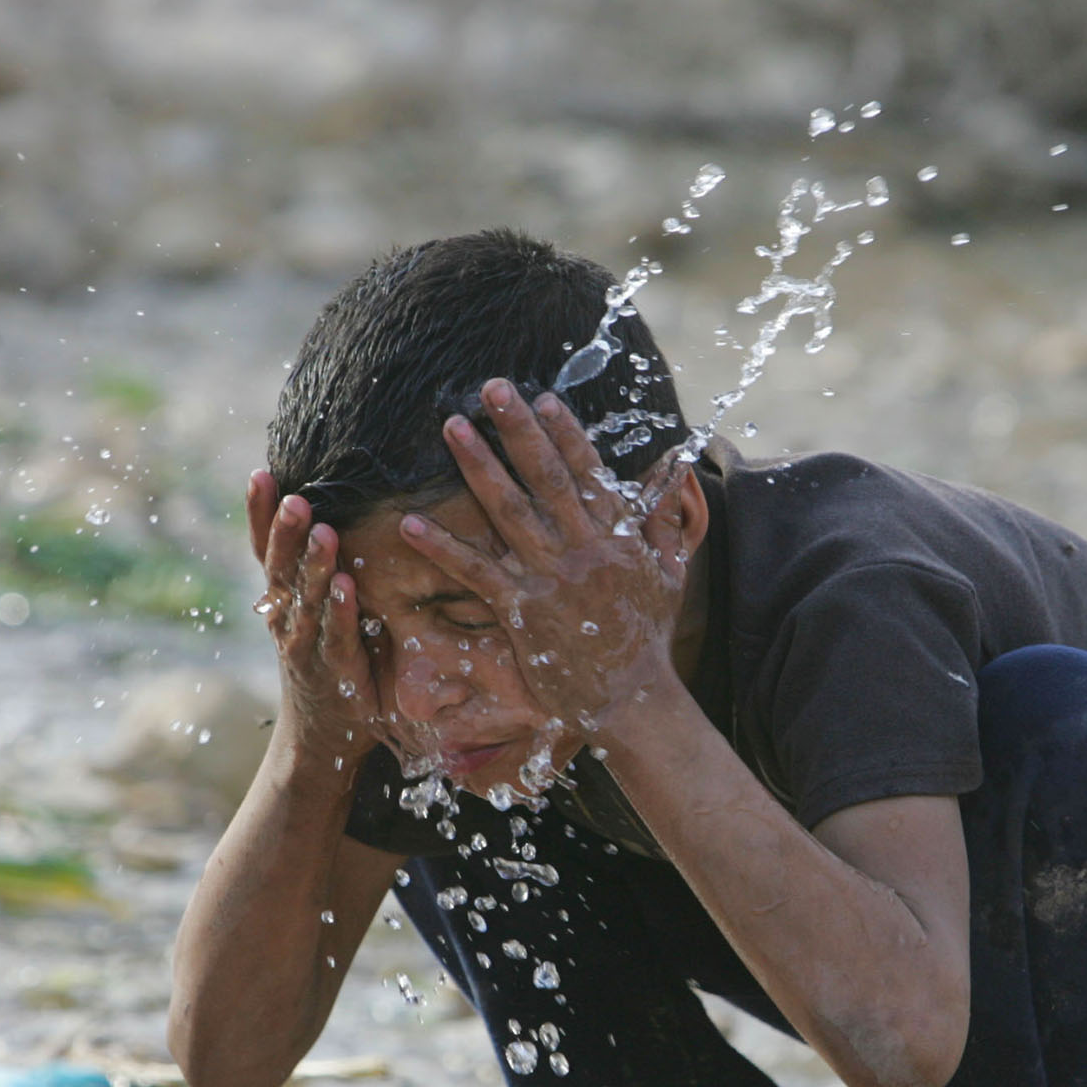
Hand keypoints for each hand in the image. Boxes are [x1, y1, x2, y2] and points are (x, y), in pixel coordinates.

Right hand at [246, 470, 385, 763]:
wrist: (324, 737)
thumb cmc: (327, 660)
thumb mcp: (317, 613)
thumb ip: (323, 571)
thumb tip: (337, 513)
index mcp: (282, 597)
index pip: (265, 549)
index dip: (259, 515)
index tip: (260, 474)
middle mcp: (286, 617)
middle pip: (280, 567)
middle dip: (284, 531)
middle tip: (294, 496)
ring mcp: (306, 646)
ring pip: (307, 600)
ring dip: (315, 565)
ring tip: (325, 530)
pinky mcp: (335, 671)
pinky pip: (337, 636)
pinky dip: (341, 612)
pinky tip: (347, 586)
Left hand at [398, 380, 695, 731]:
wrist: (633, 698)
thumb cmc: (649, 635)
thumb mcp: (671, 570)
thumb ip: (666, 515)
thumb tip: (677, 466)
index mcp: (617, 535)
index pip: (588, 471)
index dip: (564, 432)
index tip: (542, 398)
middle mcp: (583, 549)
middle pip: (545, 477)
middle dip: (517, 429)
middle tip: (491, 388)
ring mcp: (550, 578)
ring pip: (508, 511)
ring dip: (478, 466)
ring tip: (452, 427)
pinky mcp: (522, 610)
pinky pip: (475, 572)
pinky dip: (442, 547)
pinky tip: (409, 523)